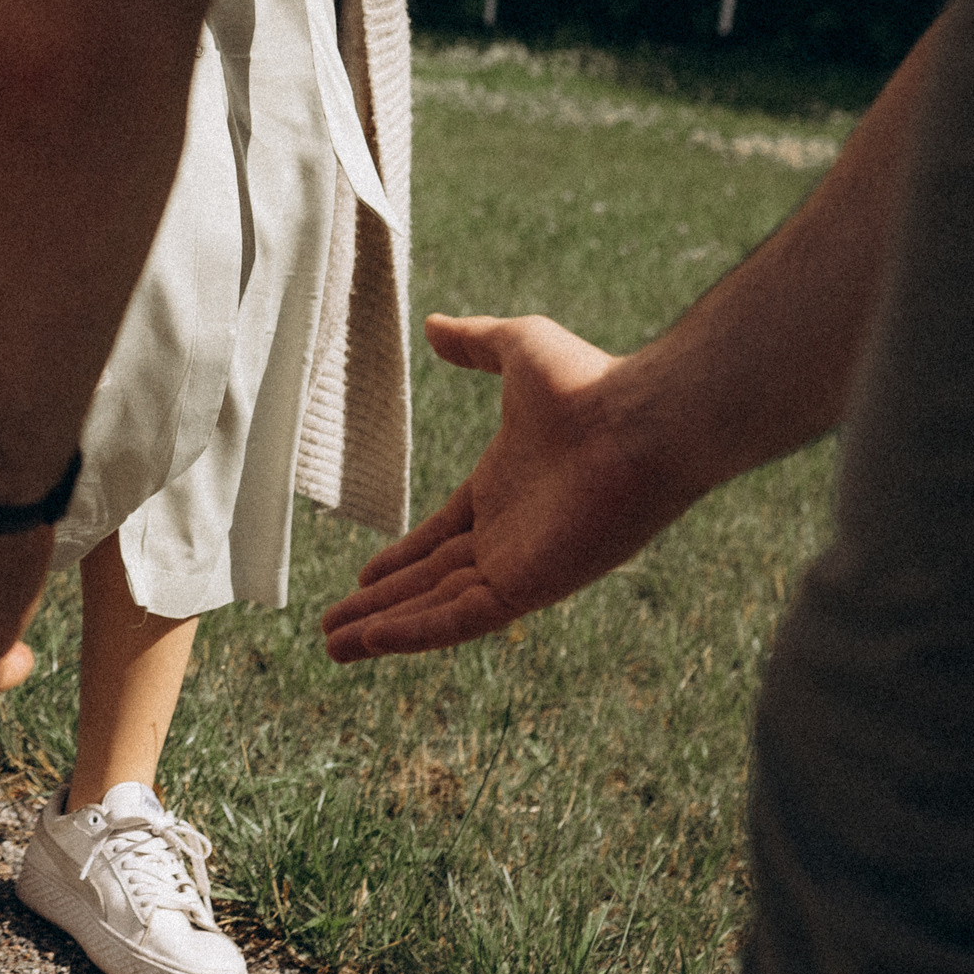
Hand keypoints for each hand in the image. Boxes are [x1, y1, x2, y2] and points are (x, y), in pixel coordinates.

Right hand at [321, 313, 705, 659]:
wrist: (642, 420)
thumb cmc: (589, 382)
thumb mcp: (518, 347)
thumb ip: (475, 342)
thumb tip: (434, 324)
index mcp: (502, 490)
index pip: (440, 537)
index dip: (399, 559)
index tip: (363, 576)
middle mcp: (508, 536)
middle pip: (428, 581)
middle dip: (379, 605)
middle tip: (332, 630)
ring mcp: (517, 565)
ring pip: (435, 607)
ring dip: (383, 630)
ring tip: (334, 649)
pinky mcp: (528, 587)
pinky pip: (460, 618)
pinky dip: (416, 631)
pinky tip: (374, 641)